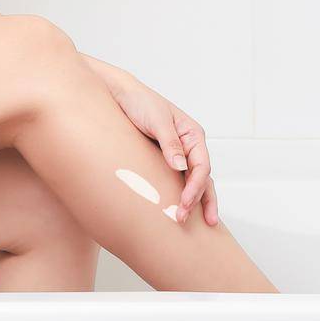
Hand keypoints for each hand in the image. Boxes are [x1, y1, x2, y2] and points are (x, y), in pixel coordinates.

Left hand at [110, 79, 218, 225]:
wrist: (117, 95)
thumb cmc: (139, 102)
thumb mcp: (156, 120)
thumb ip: (169, 142)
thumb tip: (181, 167)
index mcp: (192, 134)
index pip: (202, 166)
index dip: (195, 187)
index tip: (183, 203)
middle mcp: (188, 147)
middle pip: (202, 179)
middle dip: (198, 201)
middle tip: (184, 220)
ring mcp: (177, 155)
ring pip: (192, 183)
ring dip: (192, 203)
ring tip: (191, 225)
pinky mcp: (162, 161)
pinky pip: (175, 181)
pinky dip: (179, 195)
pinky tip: (177, 210)